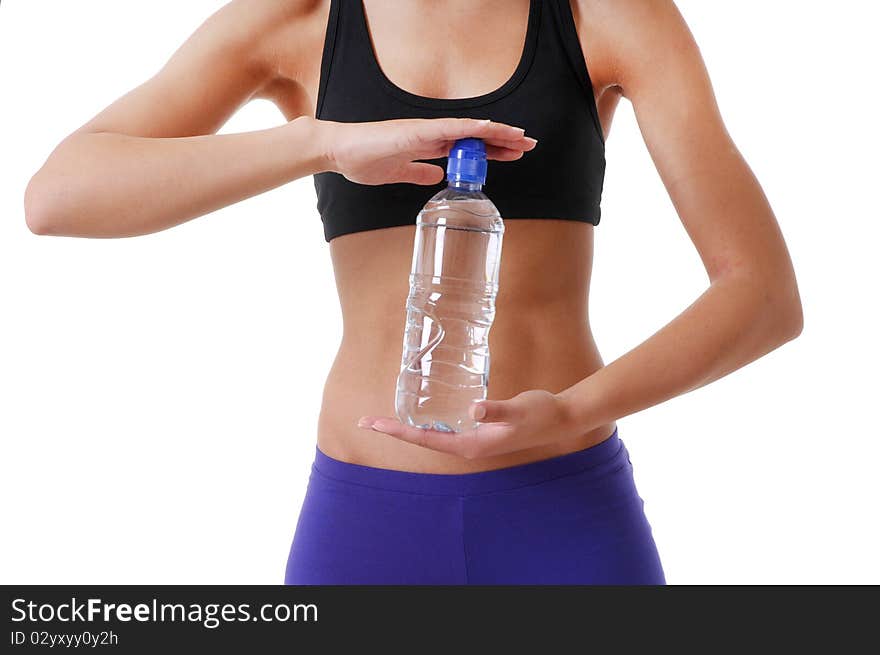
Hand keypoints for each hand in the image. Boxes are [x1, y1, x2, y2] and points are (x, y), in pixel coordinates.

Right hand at [317, 117, 536, 185]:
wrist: (338, 152)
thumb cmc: (362, 160)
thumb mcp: (399, 173)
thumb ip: (419, 172)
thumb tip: (438, 177)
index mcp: (427, 144)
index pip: (468, 146)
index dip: (492, 149)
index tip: (514, 152)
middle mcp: (431, 134)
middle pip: (475, 136)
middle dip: (503, 140)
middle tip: (529, 144)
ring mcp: (424, 131)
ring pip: (469, 130)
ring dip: (495, 133)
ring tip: (519, 137)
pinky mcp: (416, 133)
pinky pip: (449, 129)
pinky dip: (471, 129)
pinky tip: (490, 129)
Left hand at [357, 390, 583, 459]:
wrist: (562, 418)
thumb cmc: (540, 413)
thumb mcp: (518, 410)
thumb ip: (496, 410)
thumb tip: (473, 411)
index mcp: (471, 445)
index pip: (425, 439)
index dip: (397, 431)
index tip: (372, 424)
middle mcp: (469, 446)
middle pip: (422, 439)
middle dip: (394, 431)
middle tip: (364, 422)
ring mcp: (474, 441)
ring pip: (432, 436)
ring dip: (407, 429)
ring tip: (383, 421)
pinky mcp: (479, 432)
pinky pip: (445, 429)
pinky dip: (427, 423)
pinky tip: (420, 415)